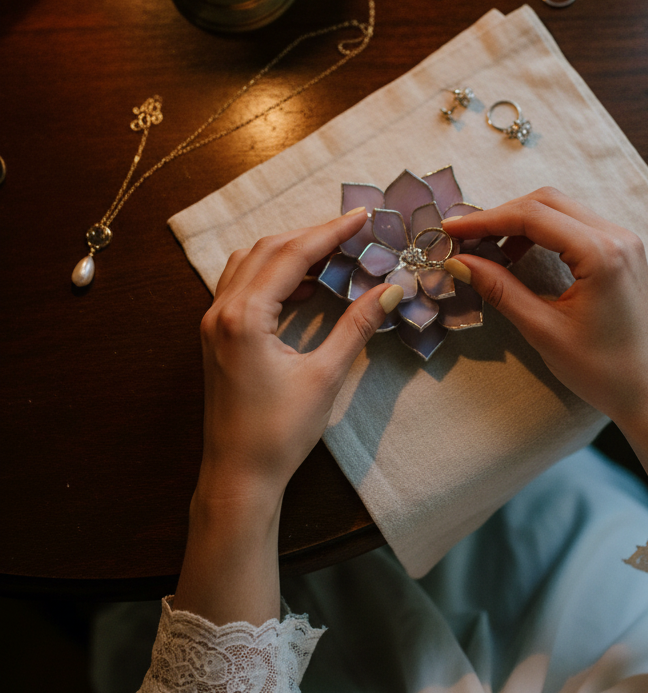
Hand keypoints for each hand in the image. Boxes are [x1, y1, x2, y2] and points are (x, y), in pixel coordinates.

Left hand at [198, 206, 400, 509]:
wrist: (238, 476)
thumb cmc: (278, 433)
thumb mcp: (325, 377)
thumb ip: (356, 327)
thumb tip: (389, 291)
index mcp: (244, 317)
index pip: (291, 256)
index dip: (330, 232)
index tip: (362, 217)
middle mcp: (221, 311)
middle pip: (268, 250)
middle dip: (311, 235)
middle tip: (352, 231)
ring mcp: (213, 323)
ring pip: (250, 263)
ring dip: (288, 251)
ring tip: (330, 252)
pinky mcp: (215, 336)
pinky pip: (242, 286)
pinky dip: (272, 274)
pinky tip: (304, 286)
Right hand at [444, 187, 647, 428]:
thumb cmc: (603, 371)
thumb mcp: (544, 331)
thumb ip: (501, 290)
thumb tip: (460, 263)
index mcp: (601, 253)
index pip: (532, 216)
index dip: (486, 220)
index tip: (451, 230)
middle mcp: (617, 236)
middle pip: (546, 202)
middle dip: (501, 216)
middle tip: (465, 238)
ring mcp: (623, 242)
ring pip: (560, 210)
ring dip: (520, 223)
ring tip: (487, 250)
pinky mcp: (622, 253)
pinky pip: (575, 226)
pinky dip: (542, 234)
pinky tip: (518, 257)